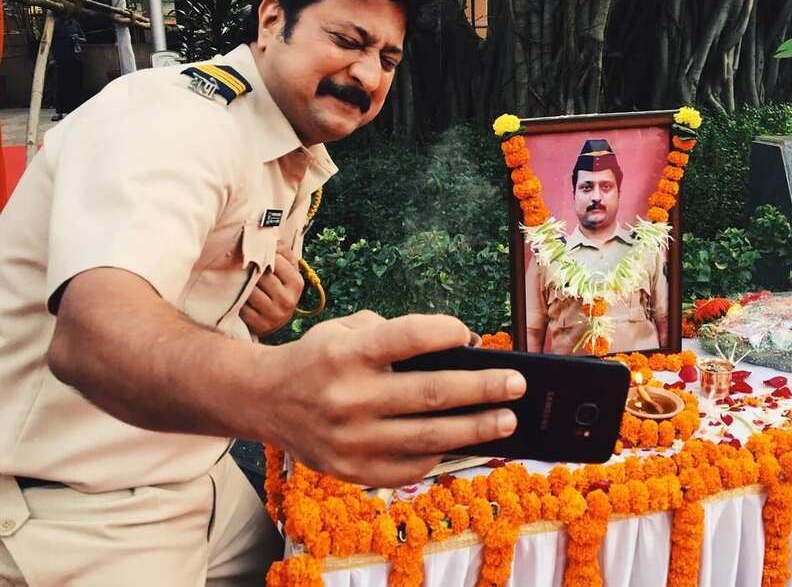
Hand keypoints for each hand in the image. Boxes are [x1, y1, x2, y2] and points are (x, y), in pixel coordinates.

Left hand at [240, 242, 303, 336]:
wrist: (275, 319)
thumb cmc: (279, 288)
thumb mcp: (287, 270)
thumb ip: (282, 251)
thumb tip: (270, 235)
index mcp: (297, 283)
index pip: (277, 261)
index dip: (263, 254)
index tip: (254, 251)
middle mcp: (288, 300)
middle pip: (262, 277)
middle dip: (250, 269)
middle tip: (240, 263)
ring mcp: (275, 315)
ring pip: (250, 291)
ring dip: (241, 284)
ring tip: (237, 278)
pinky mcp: (261, 326)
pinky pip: (243, 308)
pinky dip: (238, 301)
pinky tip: (238, 296)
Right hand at [256, 312, 525, 486]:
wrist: (266, 401)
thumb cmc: (320, 358)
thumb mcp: (346, 329)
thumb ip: (396, 334)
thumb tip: (459, 350)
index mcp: (346, 353)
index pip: (407, 338)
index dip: (445, 333)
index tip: (470, 334)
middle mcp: (348, 397)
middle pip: (430, 394)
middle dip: (482, 389)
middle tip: (516, 385)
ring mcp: (351, 440)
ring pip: (429, 437)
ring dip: (477, 429)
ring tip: (508, 420)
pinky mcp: (353, 471)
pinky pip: (411, 465)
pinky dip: (443, 452)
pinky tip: (466, 442)